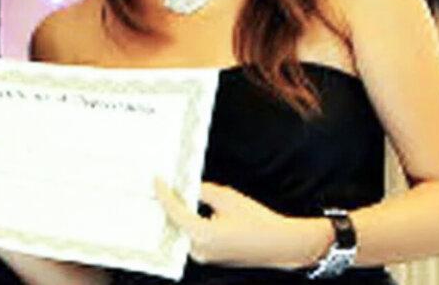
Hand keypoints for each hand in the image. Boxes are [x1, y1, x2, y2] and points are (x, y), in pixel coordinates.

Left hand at [154, 178, 329, 269]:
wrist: (281, 243)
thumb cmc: (258, 222)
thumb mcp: (227, 198)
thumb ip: (203, 191)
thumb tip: (188, 186)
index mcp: (202, 234)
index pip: (174, 211)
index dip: (163, 194)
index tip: (157, 182)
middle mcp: (200, 249)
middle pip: (176, 223)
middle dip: (170, 205)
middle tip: (164, 185)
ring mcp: (206, 256)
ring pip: (185, 231)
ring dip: (181, 214)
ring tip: (178, 195)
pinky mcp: (212, 257)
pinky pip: (195, 238)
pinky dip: (191, 224)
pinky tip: (192, 210)